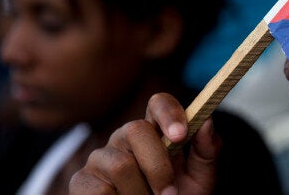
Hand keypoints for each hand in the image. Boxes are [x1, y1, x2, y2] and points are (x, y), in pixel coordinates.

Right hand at [69, 93, 221, 194]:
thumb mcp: (200, 178)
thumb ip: (207, 150)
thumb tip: (206, 121)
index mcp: (156, 131)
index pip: (158, 103)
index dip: (169, 113)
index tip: (181, 135)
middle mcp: (125, 138)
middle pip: (136, 130)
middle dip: (158, 166)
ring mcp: (100, 157)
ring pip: (120, 165)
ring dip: (141, 194)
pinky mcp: (81, 181)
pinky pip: (100, 189)